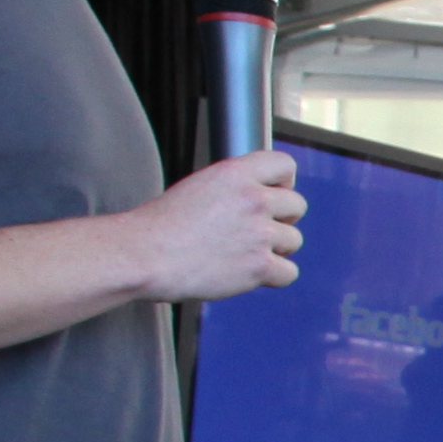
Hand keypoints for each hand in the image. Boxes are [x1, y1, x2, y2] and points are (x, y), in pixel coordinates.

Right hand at [127, 148, 307, 302]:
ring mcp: (259, 233)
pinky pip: (289, 272)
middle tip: (257, 230)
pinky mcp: (260, 265)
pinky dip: (274, 276)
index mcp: (235, 173)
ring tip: (246, 253)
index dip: (282, 182)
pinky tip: (252, 273)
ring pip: (294, 240)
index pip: (284, 164)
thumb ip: (233, 187)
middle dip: (282, 219)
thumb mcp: (199, 186)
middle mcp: (253, 199)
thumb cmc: (161, 226)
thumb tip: (259, 196)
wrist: (145, 255)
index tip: (273, 194)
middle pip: (297, 205)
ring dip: (276, 249)